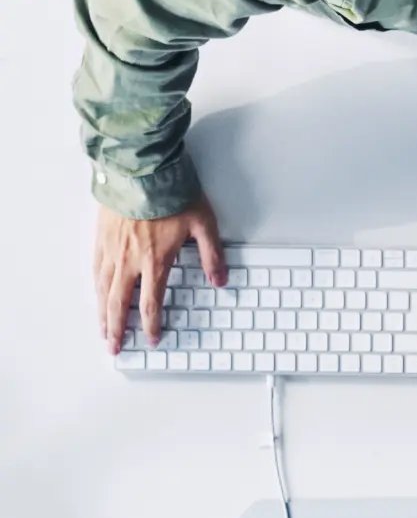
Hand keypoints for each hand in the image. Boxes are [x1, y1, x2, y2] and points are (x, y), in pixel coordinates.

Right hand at [95, 197, 225, 352]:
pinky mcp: (101, 236)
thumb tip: (220, 280)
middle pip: (119, 303)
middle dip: (117, 328)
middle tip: (115, 347)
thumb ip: (211, 255)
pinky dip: (95, 287)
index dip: (151, 324)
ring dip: (102, 313)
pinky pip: (95, 269)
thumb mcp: (203, 224)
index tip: (152, 337)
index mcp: (155, 260)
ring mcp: (112, 248)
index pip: (151, 302)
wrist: (142, 170)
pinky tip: (96, 294)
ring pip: (103, 289)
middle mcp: (129, 259)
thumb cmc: (173, 194)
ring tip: (102, 329)